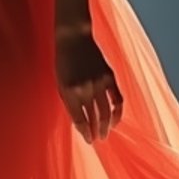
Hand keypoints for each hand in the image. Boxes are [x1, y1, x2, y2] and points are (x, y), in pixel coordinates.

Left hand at [55, 27, 122, 143]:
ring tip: (105, 134)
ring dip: (107, 126)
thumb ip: (69, 102)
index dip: (85, 132)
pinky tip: (115, 120)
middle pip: (94, 118)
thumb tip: (80, 121)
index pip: (80, 119)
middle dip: (96, 132)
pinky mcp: (110, 77)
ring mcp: (99, 83)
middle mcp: (85, 89)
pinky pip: (118, 100)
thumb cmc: (63, 62)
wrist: (74, 38)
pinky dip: (118, 112)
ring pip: (107, 112)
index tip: (88, 140)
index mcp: (69, 91)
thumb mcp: (60, 83)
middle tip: (97, 140)